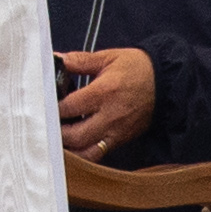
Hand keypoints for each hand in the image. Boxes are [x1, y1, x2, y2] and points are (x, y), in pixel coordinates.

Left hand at [57, 47, 156, 161]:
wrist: (167, 83)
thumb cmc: (138, 69)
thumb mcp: (108, 57)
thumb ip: (80, 61)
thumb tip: (58, 59)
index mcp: (104, 92)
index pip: (69, 107)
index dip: (51, 108)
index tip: (43, 104)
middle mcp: (110, 116)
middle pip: (74, 136)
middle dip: (56, 132)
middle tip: (47, 123)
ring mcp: (116, 132)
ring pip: (86, 152)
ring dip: (68, 147)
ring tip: (58, 135)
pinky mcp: (121, 140)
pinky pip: (98, 154)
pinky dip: (82, 153)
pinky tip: (73, 143)